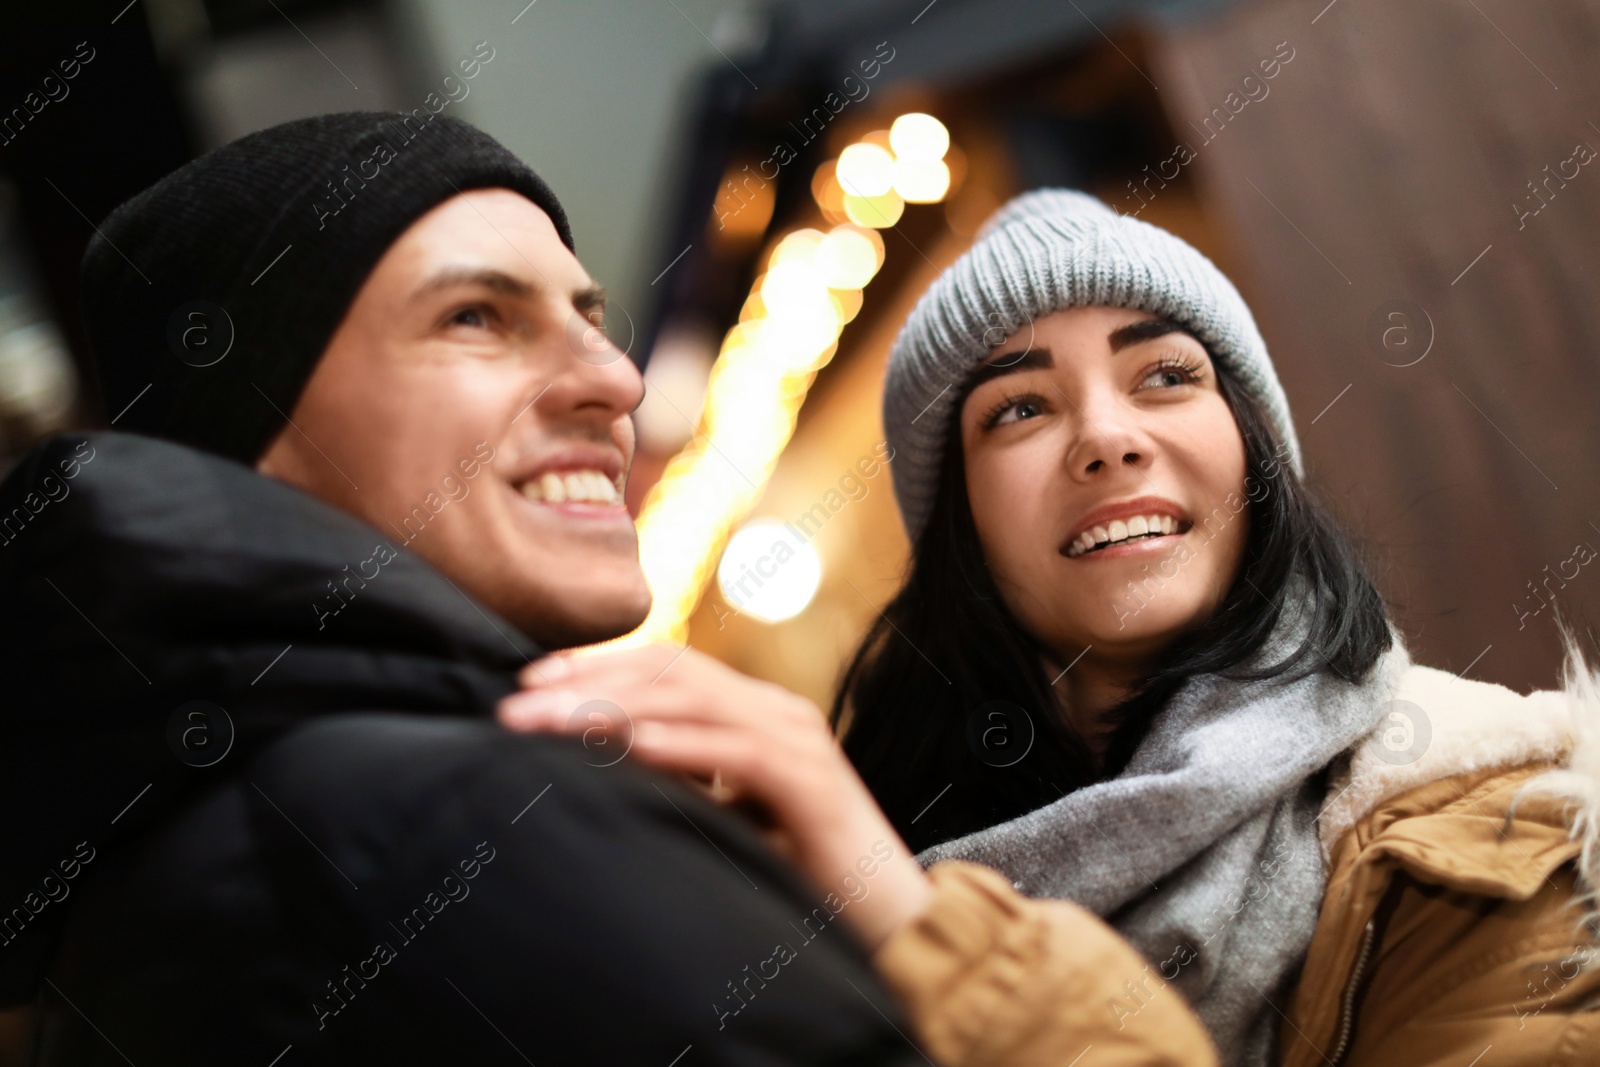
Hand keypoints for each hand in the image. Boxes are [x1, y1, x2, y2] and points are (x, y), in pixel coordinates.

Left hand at [497, 645, 931, 949]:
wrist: (887, 920)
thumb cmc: (798, 872)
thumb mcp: (721, 815)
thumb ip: (675, 780)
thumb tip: (592, 759)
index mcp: (754, 712)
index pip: (666, 664)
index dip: (596, 666)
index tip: (528, 683)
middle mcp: (777, 711)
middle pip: (671, 671)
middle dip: (587, 683)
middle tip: (516, 707)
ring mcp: (798, 740)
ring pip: (696, 700)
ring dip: (615, 708)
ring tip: (553, 722)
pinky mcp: (813, 783)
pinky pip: (739, 751)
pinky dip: (681, 746)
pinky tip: (630, 748)